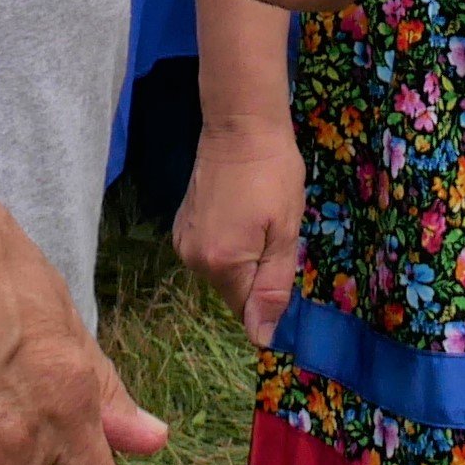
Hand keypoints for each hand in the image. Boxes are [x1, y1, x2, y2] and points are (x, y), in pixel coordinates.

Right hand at [175, 119, 307, 349]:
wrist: (240, 125)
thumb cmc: (273, 174)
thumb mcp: (284, 231)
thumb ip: (272, 288)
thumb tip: (261, 339)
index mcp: (220, 264)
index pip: (247, 311)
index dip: (270, 295)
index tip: (282, 260)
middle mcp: (193, 259)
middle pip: (234, 291)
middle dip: (257, 273)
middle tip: (273, 232)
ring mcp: (182, 240)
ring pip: (222, 272)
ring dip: (243, 258)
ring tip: (257, 219)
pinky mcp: (181, 225)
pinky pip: (210, 253)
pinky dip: (228, 243)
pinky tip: (239, 214)